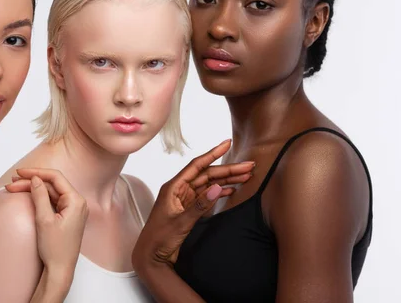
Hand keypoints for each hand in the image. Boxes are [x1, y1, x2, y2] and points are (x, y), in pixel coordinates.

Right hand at [6, 168, 87, 279]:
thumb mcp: (44, 220)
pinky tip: (27, 194)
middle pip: (52, 184)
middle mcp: (77, 202)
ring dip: (33, 188)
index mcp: (76, 201)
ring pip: (51, 192)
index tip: (19, 173)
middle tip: (11, 183)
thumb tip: (35, 179)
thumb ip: (40, 196)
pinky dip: (40, 197)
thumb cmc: (55, 248)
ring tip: (14, 187)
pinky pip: (53, 201)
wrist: (60, 270)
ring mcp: (73, 209)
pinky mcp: (67, 215)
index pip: (55, 177)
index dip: (36, 172)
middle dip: (31, 181)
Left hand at [132, 140, 253, 271]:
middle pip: (207, 175)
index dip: (213, 153)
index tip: (227, 143)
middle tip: (249, 166)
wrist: (151, 256)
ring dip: (226, 181)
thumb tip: (217, 187)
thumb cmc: (159, 239)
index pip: (197, 165)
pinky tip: (231, 191)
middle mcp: (179, 190)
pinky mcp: (188, 209)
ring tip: (246, 177)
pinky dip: (219, 193)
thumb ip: (200, 206)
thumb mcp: (181, 222)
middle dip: (228, 170)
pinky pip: (206, 197)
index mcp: (173, 187)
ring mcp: (184, 200)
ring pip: (209, 185)